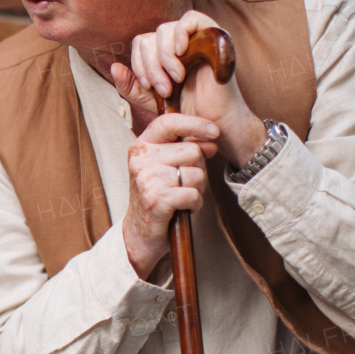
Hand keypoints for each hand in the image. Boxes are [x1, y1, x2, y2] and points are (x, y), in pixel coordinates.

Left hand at [111, 10, 266, 167]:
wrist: (212, 121)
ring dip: (164, 57)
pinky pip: (191, 17)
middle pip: (150, 38)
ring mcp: (196, 36)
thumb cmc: (185, 109)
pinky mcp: (214, 35)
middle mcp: (178, 41)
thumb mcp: (149, 99)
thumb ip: (129, 86)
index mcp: (163, 52)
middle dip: (151, 66)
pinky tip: (181, 53)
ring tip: (176, 78)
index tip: (148, 87)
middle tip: (164, 89)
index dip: (138, 64)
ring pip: (165, 29)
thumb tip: (113, 67)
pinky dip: (180, 34)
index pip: (140, 43)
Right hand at [121, 114, 218, 277]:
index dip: (195, 124)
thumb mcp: (165, 165)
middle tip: (185, 182)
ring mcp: (147, 179)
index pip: (169, 122)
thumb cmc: (156, 195)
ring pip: (195, 173)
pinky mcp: (156, 200)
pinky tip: (183, 208)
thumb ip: (186, 149)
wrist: (140, 231)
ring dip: (197, 188)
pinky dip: (194, 203)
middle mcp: (141, 159)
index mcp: (141, 145)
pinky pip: (192, 194)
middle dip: (198, 168)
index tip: (214, 131)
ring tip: (182, 196)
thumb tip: (212, 142)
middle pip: (191, 150)